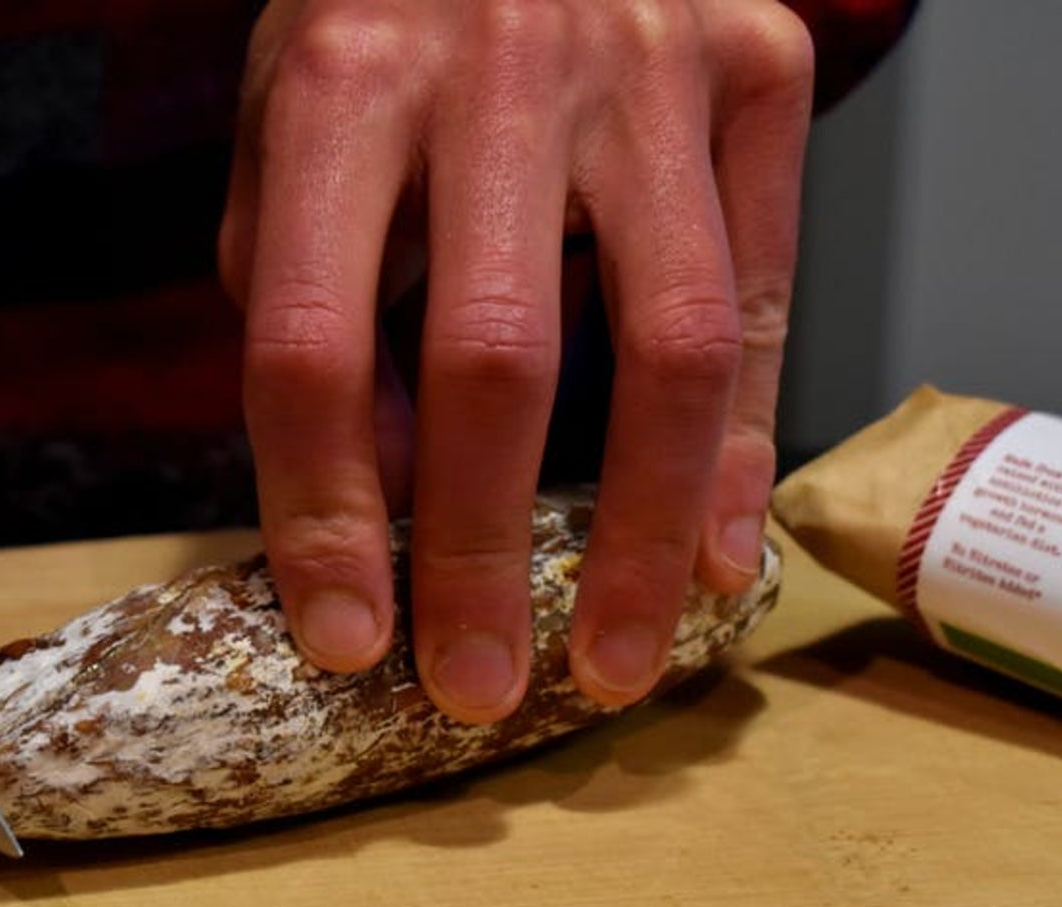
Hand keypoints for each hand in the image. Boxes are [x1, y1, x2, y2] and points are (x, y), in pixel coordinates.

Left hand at [219, 0, 813, 721]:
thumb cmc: (394, 8)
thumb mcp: (297, 114)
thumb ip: (312, 286)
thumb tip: (385, 486)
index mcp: (342, 80)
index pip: (310, 338)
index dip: (323, 509)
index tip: (344, 634)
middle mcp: (500, 69)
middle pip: (497, 357)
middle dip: (485, 550)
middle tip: (476, 683)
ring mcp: (650, 63)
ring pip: (672, 345)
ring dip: (647, 532)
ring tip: (622, 660)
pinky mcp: (758, 65)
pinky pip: (764, 291)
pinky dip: (744, 440)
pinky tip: (721, 549)